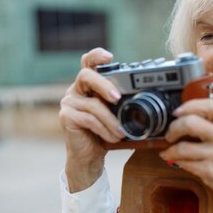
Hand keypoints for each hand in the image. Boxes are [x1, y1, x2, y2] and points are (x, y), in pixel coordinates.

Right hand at [58, 48, 124, 191]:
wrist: (89, 157)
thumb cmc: (104, 133)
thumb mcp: (115, 115)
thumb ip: (122, 103)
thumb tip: (145, 97)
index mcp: (88, 85)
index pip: (88, 62)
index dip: (97, 56)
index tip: (110, 57)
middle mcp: (76, 90)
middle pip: (86, 76)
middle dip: (104, 85)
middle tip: (117, 98)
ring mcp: (69, 103)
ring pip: (92, 104)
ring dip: (110, 119)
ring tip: (121, 132)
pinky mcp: (66, 117)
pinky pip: (88, 119)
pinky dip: (104, 129)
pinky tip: (112, 137)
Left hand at [159, 99, 212, 212]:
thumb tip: (187, 116)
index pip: (211, 105)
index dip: (190, 105)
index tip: (178, 112)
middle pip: (190, 123)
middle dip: (173, 128)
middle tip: (170, 134)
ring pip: (182, 147)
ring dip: (170, 149)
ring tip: (170, 151)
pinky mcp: (210, 172)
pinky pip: (184, 163)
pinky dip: (176, 161)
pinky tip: (178, 161)